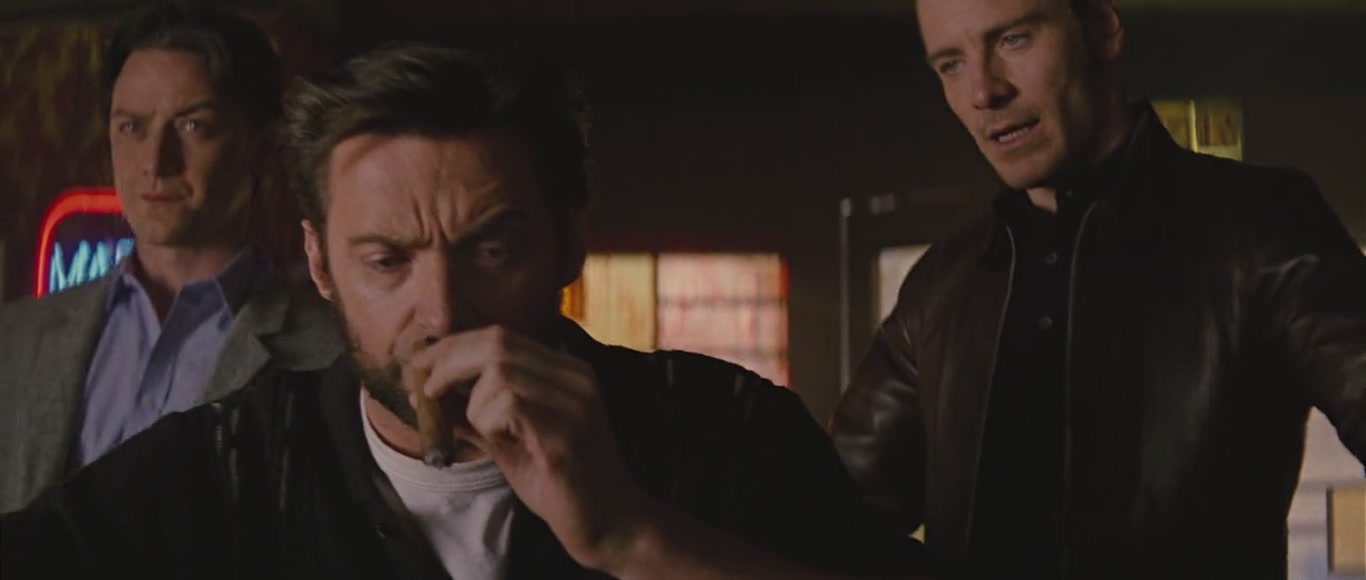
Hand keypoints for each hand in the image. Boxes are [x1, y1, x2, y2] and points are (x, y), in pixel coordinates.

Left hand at [407, 326, 655, 569]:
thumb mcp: (509, 439)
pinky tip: (500, 441)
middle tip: (424, 388)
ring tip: (482, 431)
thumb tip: (429, 391)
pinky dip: (487, 421)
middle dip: (449, 362)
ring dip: (472, 402)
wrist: (608, 520)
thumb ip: (476, 412)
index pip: (501, 336)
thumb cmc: (558, 481)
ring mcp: (575, 401)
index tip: (421, 366)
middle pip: (497, 343)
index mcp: (566, 371)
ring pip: (499, 371)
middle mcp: (575, 377)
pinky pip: (509, 404)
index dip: (454, 346)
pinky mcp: (566, 431)